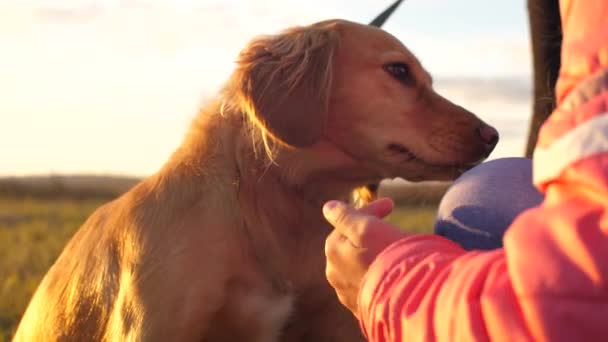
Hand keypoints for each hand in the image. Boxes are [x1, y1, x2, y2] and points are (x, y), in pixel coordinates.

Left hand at [324, 197, 408, 317]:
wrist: (407, 300)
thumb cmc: (389, 258)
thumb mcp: (367, 228)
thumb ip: (345, 216)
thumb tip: (328, 207)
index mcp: (333, 248)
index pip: (350, 221)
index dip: (372, 210)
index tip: (391, 204)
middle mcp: (334, 272)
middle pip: (351, 243)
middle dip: (368, 232)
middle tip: (389, 226)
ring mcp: (347, 293)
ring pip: (358, 265)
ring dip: (371, 255)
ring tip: (391, 252)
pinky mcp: (361, 308)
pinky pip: (367, 284)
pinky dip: (376, 275)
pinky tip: (390, 273)